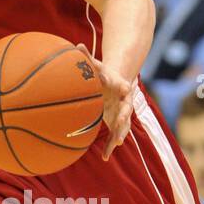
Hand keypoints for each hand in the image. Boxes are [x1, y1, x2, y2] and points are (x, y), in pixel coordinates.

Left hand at [79, 44, 133, 160]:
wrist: (115, 86)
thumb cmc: (104, 76)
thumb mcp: (97, 67)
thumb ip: (88, 59)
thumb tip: (77, 45)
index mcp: (122, 88)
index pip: (125, 87)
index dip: (124, 88)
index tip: (125, 88)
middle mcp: (124, 102)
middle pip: (127, 110)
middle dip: (124, 116)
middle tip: (121, 122)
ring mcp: (122, 115)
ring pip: (123, 127)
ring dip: (119, 135)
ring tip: (115, 144)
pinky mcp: (116, 125)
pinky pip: (114, 136)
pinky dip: (109, 147)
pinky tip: (104, 158)